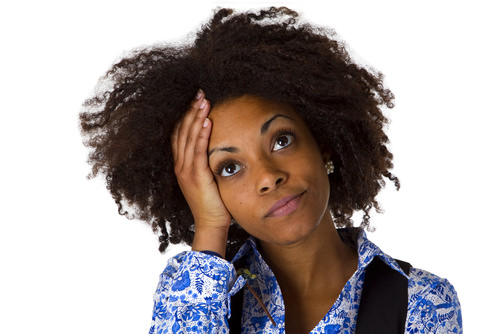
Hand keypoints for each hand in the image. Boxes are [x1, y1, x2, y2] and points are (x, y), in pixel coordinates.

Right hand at [171, 90, 230, 256]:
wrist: (211, 223)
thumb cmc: (214, 201)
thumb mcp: (208, 177)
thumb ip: (209, 161)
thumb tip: (219, 145)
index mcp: (182, 164)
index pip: (179, 134)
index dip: (185, 115)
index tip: (196, 100)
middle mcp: (180, 165)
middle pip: (181, 131)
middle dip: (190, 110)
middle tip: (200, 93)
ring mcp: (186, 171)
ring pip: (188, 138)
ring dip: (196, 117)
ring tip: (204, 101)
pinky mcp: (196, 177)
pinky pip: (197, 152)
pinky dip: (201, 135)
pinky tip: (207, 121)